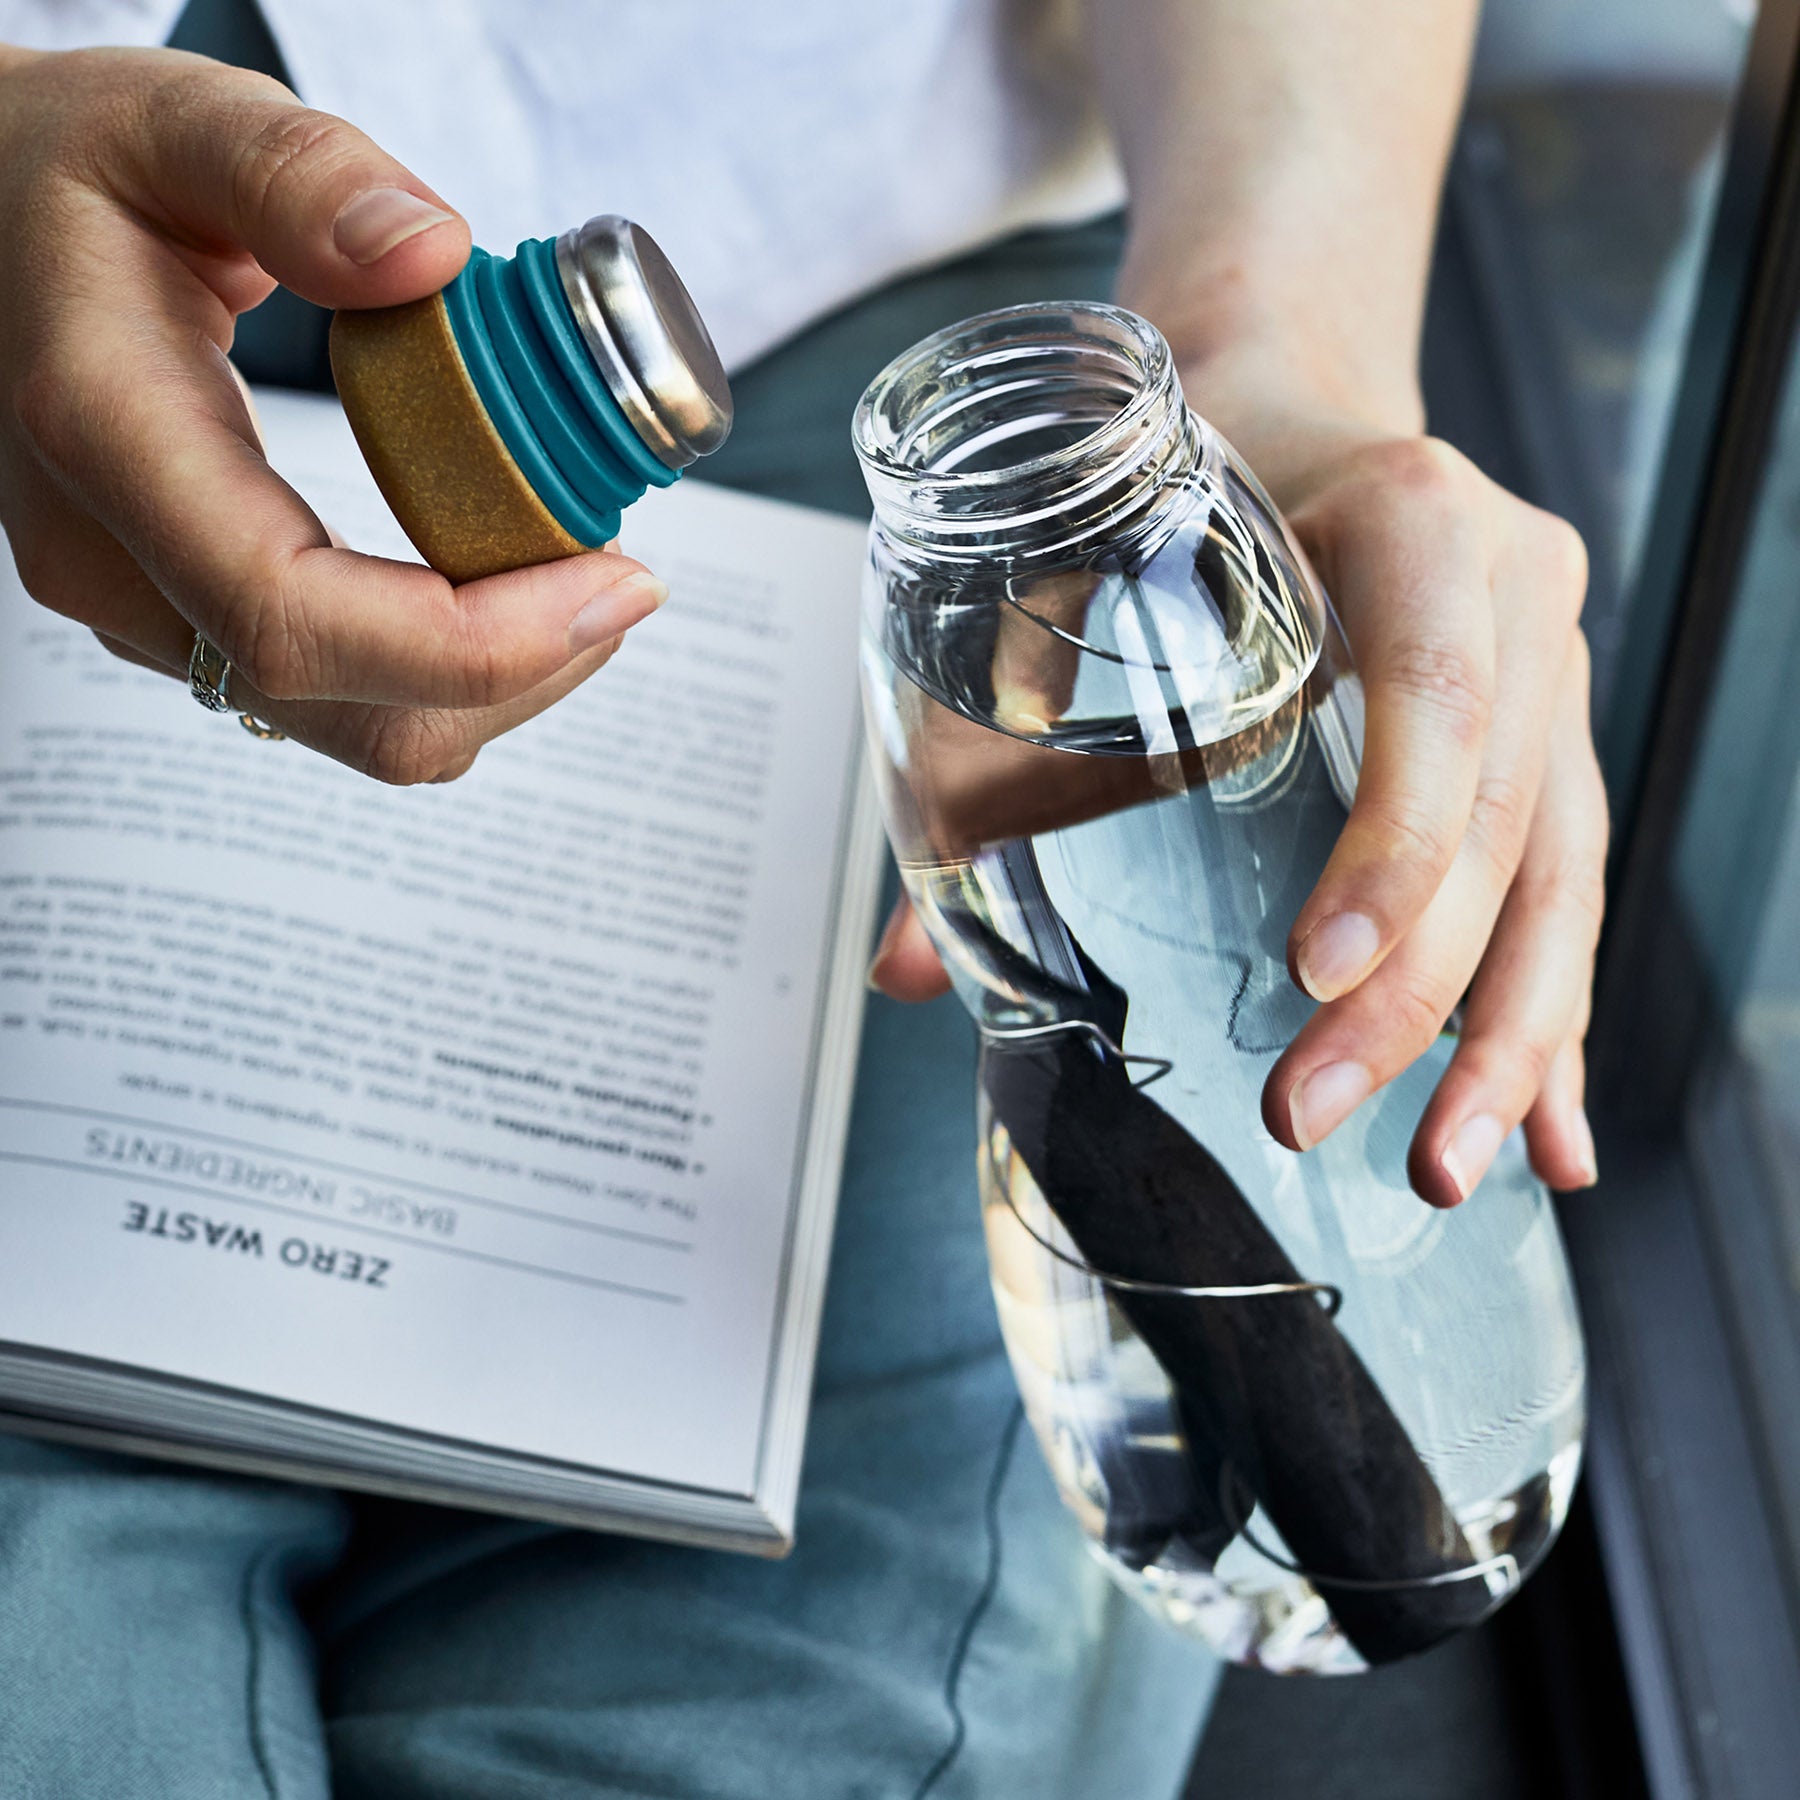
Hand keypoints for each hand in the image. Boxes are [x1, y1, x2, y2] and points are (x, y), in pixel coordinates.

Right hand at [0, 45, 664, 782]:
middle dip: (520, 671)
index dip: (476, 640)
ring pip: (358, 731)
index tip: (616, 583)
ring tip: (583, 580)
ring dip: (497, 682)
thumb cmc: (66, 173)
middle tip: (626, 581)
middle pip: (349, 711)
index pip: (295, 617)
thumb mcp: (169, 118)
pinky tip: (507, 586)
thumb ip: (296, 172)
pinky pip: (346, 699)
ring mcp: (147, 612)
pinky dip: (449, 668)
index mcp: (103, 438)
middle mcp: (114, 564)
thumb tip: (435, 255)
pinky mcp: (189, 623)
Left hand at [869, 370, 1606, 1208]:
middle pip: (1501, 815)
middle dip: (1420, 991)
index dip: (1393, 840)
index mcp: (1412, 520)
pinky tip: (1548, 1130)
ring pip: (1560, 869)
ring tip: (1446, 1169)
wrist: (1287, 391)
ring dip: (1507, 1035)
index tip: (1320, 972)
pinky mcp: (1552, 732)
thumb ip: (995, 754)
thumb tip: (904, 974)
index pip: (1434, 692)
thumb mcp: (1085, 569)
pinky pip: (1567, 882)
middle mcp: (1515, 590)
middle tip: (1312, 1116)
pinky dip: (1550, 1008)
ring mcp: (1553, 662)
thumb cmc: (1175, 476)